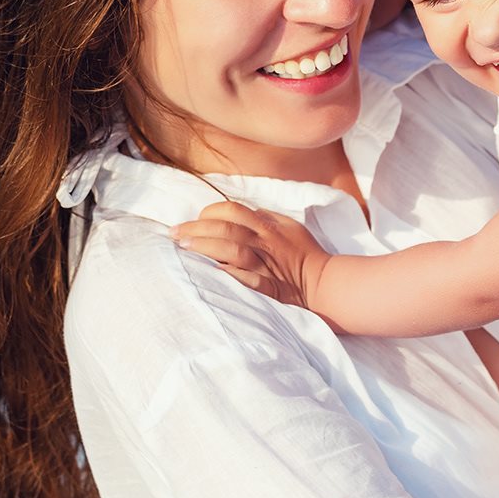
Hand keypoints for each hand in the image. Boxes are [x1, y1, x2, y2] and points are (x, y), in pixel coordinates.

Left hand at [172, 202, 330, 308]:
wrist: (323, 282)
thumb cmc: (304, 253)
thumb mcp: (289, 226)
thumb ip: (265, 218)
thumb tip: (242, 213)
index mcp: (269, 226)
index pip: (234, 211)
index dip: (210, 212)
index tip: (196, 219)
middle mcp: (264, 242)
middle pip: (226, 228)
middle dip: (197, 228)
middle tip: (175, 234)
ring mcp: (265, 265)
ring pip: (231, 250)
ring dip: (204, 248)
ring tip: (183, 248)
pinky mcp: (267, 286)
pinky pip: (244, 279)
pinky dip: (226, 275)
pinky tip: (208, 273)